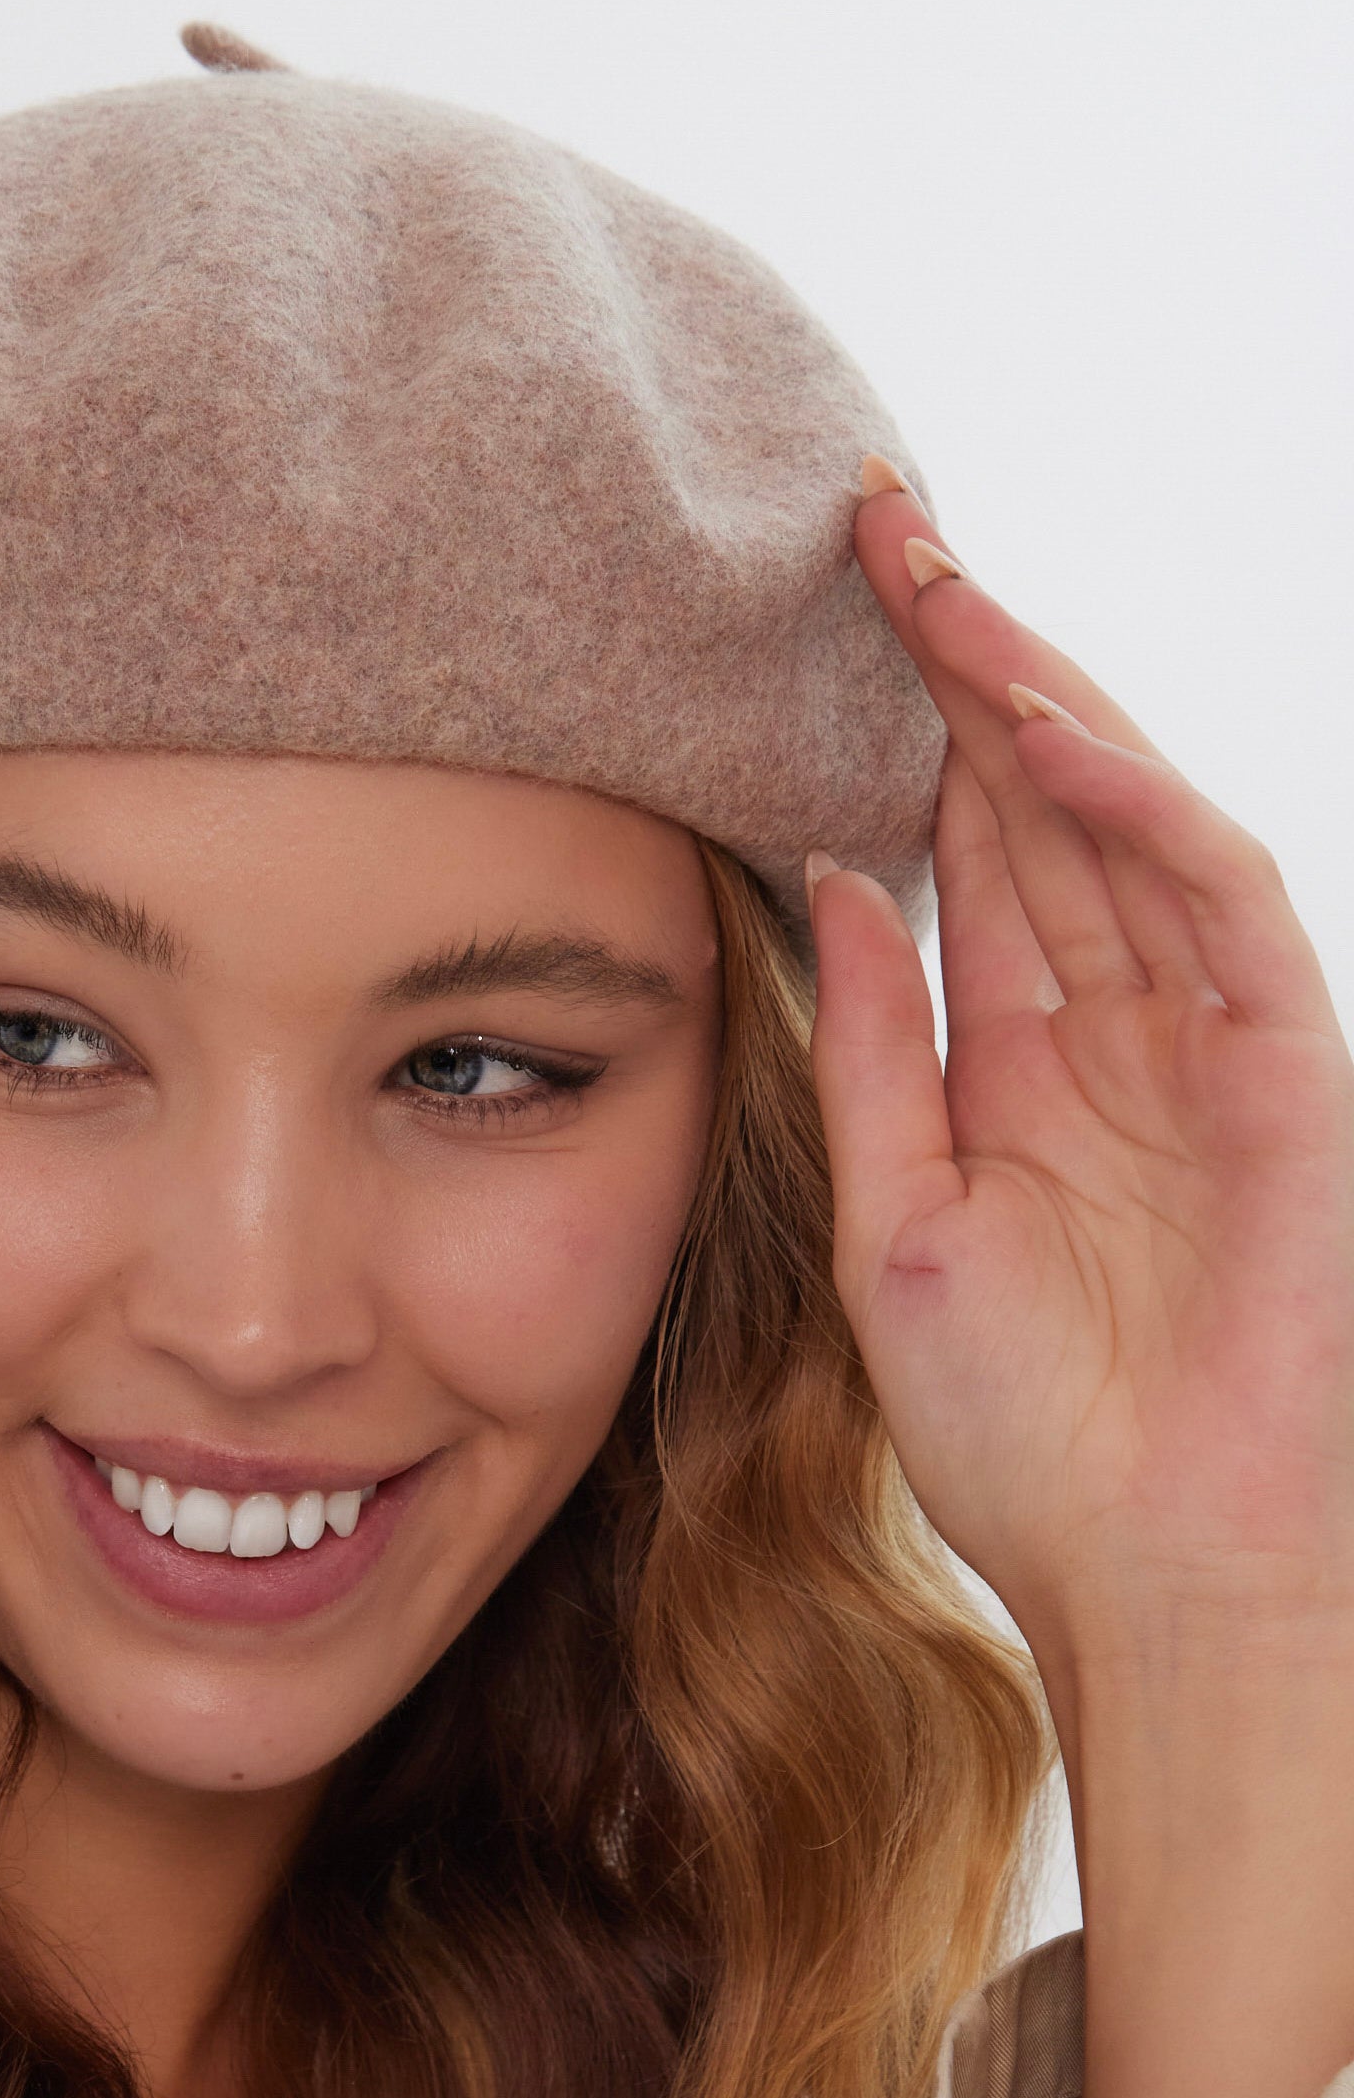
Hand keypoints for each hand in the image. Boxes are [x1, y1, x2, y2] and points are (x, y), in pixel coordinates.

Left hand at [814, 471, 1353, 1709]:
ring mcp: (1206, 1039)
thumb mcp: (898, 1222)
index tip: (813, 614)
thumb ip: (876, 1050)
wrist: (1149, 1573)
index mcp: (1028, 1062)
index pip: (967, 852)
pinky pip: (1216, 903)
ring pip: (1126, 819)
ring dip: (1036, 694)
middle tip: (869, 524)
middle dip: (961, 660)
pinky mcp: (1284, 1069)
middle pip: (1039, 800)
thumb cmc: (1031, 1436)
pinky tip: (1042, 732)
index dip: (901, 730)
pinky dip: (1136, 811)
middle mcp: (1119, 1028)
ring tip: (936, 581)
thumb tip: (829, 878)